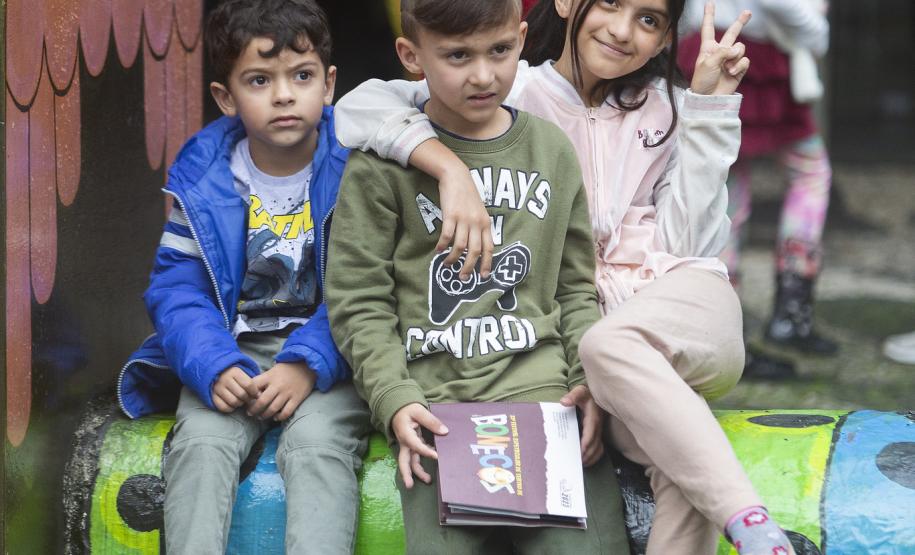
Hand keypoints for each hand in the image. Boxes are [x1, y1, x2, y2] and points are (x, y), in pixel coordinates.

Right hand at [212, 366, 254, 412]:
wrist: (215, 371)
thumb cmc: (233, 374)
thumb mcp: (242, 373)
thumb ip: (251, 382)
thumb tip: (259, 395)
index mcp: (234, 371)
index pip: (249, 385)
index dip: (254, 392)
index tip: (256, 394)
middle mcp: (225, 379)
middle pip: (242, 394)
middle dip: (248, 399)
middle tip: (248, 398)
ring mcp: (217, 388)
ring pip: (233, 402)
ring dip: (239, 404)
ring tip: (240, 400)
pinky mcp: (212, 396)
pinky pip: (223, 407)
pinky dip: (230, 408)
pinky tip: (232, 404)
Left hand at [245, 362, 315, 421]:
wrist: (307, 366)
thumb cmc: (287, 369)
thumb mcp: (273, 370)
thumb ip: (263, 380)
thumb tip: (251, 393)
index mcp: (270, 376)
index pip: (253, 387)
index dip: (247, 395)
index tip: (245, 400)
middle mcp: (278, 385)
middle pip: (262, 401)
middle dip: (253, 410)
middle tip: (250, 413)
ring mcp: (287, 393)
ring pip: (273, 409)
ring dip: (264, 415)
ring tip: (261, 417)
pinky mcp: (297, 399)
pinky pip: (286, 412)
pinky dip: (280, 417)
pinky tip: (276, 417)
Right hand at [391, 403, 448, 488]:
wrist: (398, 407)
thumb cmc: (408, 409)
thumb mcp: (420, 411)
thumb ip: (431, 421)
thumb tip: (444, 432)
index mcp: (405, 434)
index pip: (415, 445)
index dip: (425, 452)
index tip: (436, 456)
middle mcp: (405, 443)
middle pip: (404, 461)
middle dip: (407, 474)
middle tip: (410, 486)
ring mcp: (407, 445)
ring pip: (410, 461)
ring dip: (417, 472)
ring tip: (428, 480)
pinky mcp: (411, 445)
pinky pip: (415, 456)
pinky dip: (421, 462)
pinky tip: (431, 465)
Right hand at [437, 164, 493, 279]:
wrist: (457, 177)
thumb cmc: (468, 196)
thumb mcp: (480, 212)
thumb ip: (480, 228)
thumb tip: (477, 248)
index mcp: (486, 223)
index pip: (489, 248)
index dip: (487, 263)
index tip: (484, 276)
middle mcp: (477, 223)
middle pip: (475, 251)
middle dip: (469, 267)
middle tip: (463, 277)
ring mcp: (464, 219)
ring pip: (460, 246)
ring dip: (453, 258)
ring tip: (447, 265)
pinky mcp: (451, 215)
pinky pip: (447, 235)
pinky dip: (442, 245)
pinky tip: (439, 250)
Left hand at [561, 385, 605, 466]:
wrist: (597, 394)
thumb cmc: (587, 393)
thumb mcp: (580, 391)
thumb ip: (573, 396)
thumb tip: (564, 402)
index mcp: (593, 417)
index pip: (590, 433)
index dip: (586, 443)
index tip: (580, 452)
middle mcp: (598, 426)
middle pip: (594, 444)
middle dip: (586, 454)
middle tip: (575, 463)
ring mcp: (600, 430)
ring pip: (598, 448)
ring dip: (590, 457)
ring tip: (580, 464)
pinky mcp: (599, 433)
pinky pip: (600, 447)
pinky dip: (595, 456)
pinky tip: (587, 461)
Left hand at [690, 2, 751, 95]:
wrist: (709, 99)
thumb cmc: (703, 81)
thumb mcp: (708, 62)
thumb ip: (723, 51)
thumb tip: (737, 49)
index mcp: (708, 48)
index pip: (708, 28)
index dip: (709, 16)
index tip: (709, 3)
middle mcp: (720, 51)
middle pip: (732, 33)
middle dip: (740, 22)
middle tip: (748, 12)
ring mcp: (730, 60)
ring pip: (740, 48)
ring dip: (735, 57)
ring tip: (726, 68)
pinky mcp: (739, 69)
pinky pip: (745, 60)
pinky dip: (739, 66)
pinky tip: (731, 73)